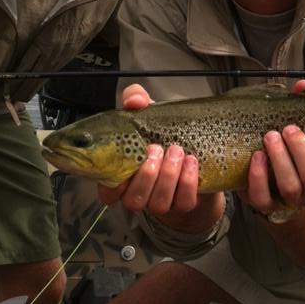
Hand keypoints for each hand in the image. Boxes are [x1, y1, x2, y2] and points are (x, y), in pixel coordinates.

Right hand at [96, 83, 200, 213]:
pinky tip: (191, 162)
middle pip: (133, 199)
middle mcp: (139, 193)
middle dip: (146, 174)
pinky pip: (183, 202)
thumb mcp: (147, 113)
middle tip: (157, 148)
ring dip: (168, 175)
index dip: (111, 186)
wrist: (198, 150)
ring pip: (158, 203)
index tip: (125, 164)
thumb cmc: (162, 133)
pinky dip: (188, 181)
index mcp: (122, 176)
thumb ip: (135, 99)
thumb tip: (134, 101)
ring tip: (176, 151)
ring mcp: (162, 202)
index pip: (106, 193)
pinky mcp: (185, 204)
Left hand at [239, 79, 304, 215]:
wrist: (270, 183)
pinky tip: (256, 156)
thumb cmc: (290, 151)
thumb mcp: (302, 130)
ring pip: (290, 187)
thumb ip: (304, 107)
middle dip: (301, 151)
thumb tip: (304, 86)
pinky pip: (263, 198)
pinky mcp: (265, 205)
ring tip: (270, 136)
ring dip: (280, 159)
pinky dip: (259, 176)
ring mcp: (289, 201)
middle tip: (289, 129)